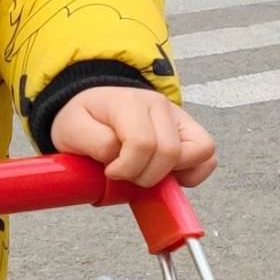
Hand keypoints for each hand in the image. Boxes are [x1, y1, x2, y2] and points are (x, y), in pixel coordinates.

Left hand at [51, 86, 215, 189]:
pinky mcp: (189, 130)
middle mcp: (159, 105)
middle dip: (146, 176)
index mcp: (129, 103)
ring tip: (147, 173)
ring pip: (199, 151)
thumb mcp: (71, 129)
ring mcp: (178, 116)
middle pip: (170, 151)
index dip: (125, 168)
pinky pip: (208, 156)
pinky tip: (167, 174)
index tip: (110, 172)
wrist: (94, 104)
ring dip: (172, 174)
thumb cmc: (83, 119)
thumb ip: (94, 143)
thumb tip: (120, 158)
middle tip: (126, 175)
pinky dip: (193, 173)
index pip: (142, 143)